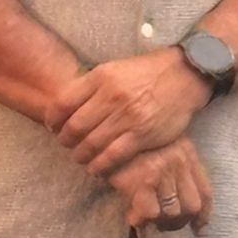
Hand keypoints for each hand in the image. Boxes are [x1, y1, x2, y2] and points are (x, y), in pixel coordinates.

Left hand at [48, 49, 210, 174]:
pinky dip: (99, 166)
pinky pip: (112, 156)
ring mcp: (127, 116)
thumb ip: (91, 86)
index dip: (53, 121)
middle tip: (68, 146)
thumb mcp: (115, 69)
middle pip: (74, 128)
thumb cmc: (146, 73)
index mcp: (101, 77)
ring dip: (80, 156)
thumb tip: (65, 107)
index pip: (62, 104)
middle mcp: (112, 96)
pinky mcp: (142, 134)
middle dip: (65, 142)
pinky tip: (96, 168)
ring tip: (81, 158)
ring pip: (90, 145)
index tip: (54, 128)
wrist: (184, 75)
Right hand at [105, 136, 212, 232]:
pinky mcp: (143, 180)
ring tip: (144, 217)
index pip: (205, 192)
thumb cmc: (133, 147)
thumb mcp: (162, 151)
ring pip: (172, 213)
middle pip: (192, 206)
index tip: (198, 230)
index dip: (203, 216)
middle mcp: (179, 160)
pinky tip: (132, 215)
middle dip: (178, 222)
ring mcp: (163, 170)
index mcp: (188, 153)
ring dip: (158, 222)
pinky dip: (141, 220)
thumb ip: (178, 175)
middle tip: (161, 225)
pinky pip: (150, 213)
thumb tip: (194, 218)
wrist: (104, 135)